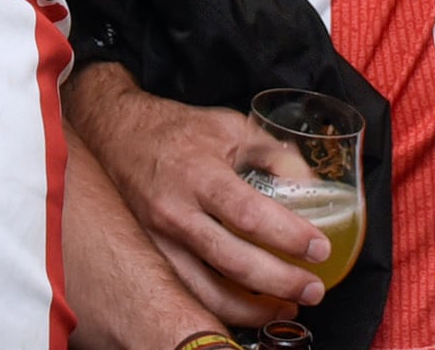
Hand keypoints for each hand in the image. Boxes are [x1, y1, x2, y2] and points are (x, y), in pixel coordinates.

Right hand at [64, 67, 324, 325]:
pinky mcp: (151, 256)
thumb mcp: (230, 126)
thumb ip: (273, 154)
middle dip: (280, 282)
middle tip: (314, 288)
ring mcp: (159, 240)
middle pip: (232, 261)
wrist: (115, 134)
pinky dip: (222, 308)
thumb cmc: (176, 130)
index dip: (287, 235)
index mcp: (199, 174)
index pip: (248, 213)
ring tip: (288, 305)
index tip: (319, 247)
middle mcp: (176, 212)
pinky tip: (250, 307)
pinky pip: (189, 293)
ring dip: (253, 308)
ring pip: (207, 292)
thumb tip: (312, 185)